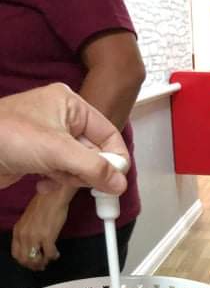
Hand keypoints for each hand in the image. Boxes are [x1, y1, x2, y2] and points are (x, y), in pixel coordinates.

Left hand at [0, 83, 128, 193]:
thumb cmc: (4, 136)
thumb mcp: (57, 151)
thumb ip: (94, 167)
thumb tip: (119, 182)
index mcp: (70, 104)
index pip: (108, 133)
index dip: (115, 159)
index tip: (116, 180)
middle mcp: (62, 119)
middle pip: (95, 152)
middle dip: (86, 170)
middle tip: (75, 177)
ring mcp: (50, 138)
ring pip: (79, 166)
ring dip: (69, 177)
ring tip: (52, 175)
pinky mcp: (39, 156)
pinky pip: (62, 173)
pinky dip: (55, 181)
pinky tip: (40, 181)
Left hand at [11, 189, 71, 269]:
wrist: (52, 196)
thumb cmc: (42, 205)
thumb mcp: (28, 221)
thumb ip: (27, 233)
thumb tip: (33, 245)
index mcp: (17, 231)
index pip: (16, 254)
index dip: (24, 262)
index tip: (32, 263)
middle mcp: (24, 236)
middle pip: (25, 259)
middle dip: (34, 265)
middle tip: (42, 266)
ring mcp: (35, 237)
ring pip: (36, 259)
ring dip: (43, 262)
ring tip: (49, 259)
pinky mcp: (47, 237)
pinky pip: (49, 254)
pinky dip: (53, 256)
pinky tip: (56, 254)